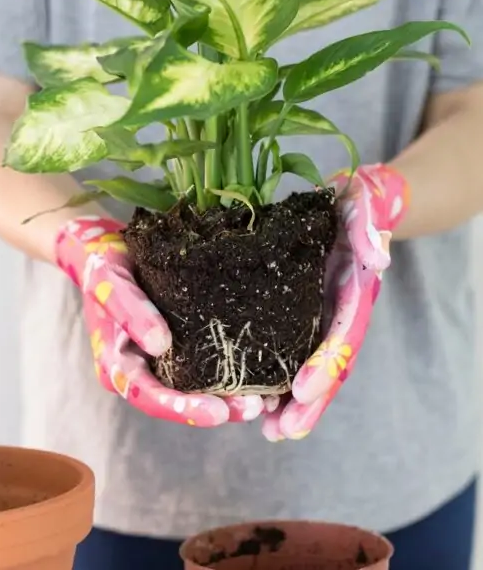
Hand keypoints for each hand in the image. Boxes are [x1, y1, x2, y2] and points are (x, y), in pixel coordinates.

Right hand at [55, 215, 263, 426]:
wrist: (105, 253)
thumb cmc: (103, 266)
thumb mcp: (108, 281)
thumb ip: (129, 310)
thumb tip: (158, 345)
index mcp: (116, 366)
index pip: (147, 396)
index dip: (180, 409)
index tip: (216, 412)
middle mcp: (138, 372)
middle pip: (176, 402)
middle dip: (215, 409)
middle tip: (253, 408)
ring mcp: (159, 363)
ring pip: (194, 391)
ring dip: (228, 398)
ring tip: (265, 399)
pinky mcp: (178, 349)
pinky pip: (203, 369)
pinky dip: (229, 375)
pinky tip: (259, 377)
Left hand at [262, 164, 409, 440]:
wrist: (347, 203)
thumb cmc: (354, 204)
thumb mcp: (361, 207)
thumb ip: (369, 229)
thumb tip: (379, 260)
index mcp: (352, 292)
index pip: (341, 334)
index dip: (325, 364)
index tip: (303, 390)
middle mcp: (337, 312)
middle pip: (328, 365)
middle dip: (309, 402)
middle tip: (282, 432)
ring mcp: (319, 317)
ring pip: (309, 367)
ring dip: (292, 403)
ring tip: (270, 431)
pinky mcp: (298, 313)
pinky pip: (288, 352)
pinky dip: (277, 379)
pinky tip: (257, 403)